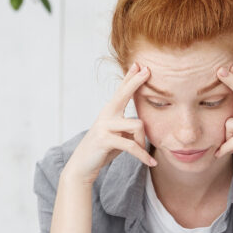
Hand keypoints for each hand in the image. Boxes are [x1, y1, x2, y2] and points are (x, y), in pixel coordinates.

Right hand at [62, 62, 155, 185]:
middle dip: (136, 82)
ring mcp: (104, 126)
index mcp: (109, 112)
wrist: (82, 167)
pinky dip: (142, 155)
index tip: (139, 65)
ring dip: (143, 142)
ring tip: (144, 154)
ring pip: (137, 125)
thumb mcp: (118, 137)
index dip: (130, 78)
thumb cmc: (102, 151)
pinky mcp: (105, 139)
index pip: (121, 91)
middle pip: (123, 94)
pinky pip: (132, 145)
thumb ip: (129, 128)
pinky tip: (150, 162)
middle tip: (147, 70)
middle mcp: (105, 115)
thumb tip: (143, 125)